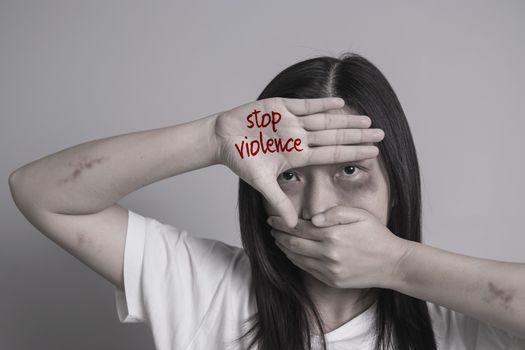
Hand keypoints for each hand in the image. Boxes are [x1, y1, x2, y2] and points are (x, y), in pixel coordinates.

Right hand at [214, 97, 384, 226]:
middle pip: (333, 137)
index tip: (374, 154)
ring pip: (324, 120)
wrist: (222, 139)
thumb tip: (293, 225)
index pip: (331, 155)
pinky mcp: (280, 107)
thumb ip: (278, 200)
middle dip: (357, 136)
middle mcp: (298, 138)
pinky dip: (321, 103)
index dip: (352, 153)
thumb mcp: (261, 182)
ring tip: (367, 120)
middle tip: (382, 133)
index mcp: (297, 155)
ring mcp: (291, 122)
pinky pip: (305, 105)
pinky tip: (340, 102)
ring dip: (345, 120)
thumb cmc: (240, 160)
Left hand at [267, 205, 410, 288]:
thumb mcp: (360, 215)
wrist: (393, 264)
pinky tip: (292, 253)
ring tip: (277, 239)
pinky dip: (295, 260)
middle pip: (293, 243)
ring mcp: (329, 270)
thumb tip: (312, 217)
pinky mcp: (331, 281)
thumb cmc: (377, 235)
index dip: (282, 222)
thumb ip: (335, 212)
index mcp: (333, 235)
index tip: (272, 217)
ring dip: (283, 248)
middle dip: (278, 234)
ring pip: (297, 258)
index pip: (299, 227)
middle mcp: (328, 254)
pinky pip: (307, 270)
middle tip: (270, 227)